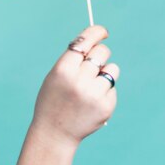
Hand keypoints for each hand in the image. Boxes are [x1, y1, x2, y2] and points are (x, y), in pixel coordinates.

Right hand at [32, 25, 118, 145]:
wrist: (54, 132)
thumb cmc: (53, 100)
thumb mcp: (55, 77)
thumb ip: (73, 60)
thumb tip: (96, 41)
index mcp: (63, 70)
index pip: (84, 42)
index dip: (96, 33)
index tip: (102, 31)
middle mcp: (79, 80)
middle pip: (102, 52)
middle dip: (100, 54)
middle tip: (93, 63)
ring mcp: (94, 94)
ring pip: (111, 69)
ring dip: (104, 73)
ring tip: (90, 87)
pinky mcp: (106, 106)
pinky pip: (112, 88)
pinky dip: (104, 91)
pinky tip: (91, 102)